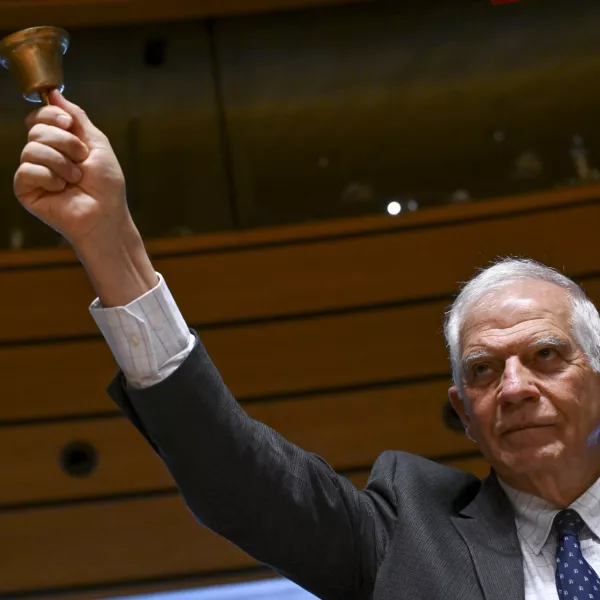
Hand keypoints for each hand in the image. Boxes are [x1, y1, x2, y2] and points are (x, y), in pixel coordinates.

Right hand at [14, 90, 156, 305]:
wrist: (107, 215)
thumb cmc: (107, 186)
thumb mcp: (97, 144)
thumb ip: (77, 117)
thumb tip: (55, 94)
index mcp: (59, 144)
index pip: (40, 117)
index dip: (51, 115)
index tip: (69, 124)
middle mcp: (43, 156)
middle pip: (36, 129)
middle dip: (65, 142)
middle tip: (81, 160)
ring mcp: (33, 173)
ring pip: (32, 149)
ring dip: (61, 162)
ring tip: (75, 178)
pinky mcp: (25, 190)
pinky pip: (27, 170)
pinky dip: (49, 177)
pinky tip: (61, 189)